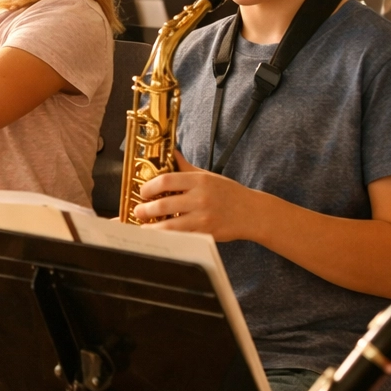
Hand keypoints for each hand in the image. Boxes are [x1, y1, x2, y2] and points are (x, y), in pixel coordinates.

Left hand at [135, 150, 258, 241]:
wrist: (252, 213)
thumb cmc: (229, 193)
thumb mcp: (208, 176)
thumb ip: (186, 167)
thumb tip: (170, 151)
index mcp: (199, 180)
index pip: (167, 180)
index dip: (149, 186)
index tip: (142, 191)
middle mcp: (200, 198)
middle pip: (164, 204)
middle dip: (146, 209)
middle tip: (137, 211)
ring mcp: (204, 217)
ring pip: (171, 225)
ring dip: (153, 228)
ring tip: (142, 227)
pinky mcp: (207, 233)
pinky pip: (182, 237)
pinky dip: (169, 238)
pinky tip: (160, 237)